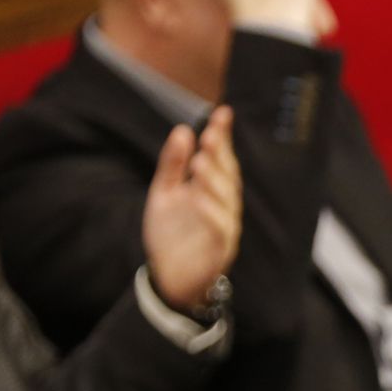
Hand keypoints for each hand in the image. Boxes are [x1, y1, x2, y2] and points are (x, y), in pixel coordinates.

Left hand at [141, 106, 241, 313]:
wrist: (167, 277)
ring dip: (215, 180)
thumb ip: (173, 165)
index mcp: (210, 189)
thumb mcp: (163, 193)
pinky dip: (211, 211)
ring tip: (201, 161)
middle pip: (228, 175)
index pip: (221, 158)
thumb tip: (183, 130)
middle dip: (221, 155)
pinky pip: (220, 227)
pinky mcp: (220, 249)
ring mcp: (224, 227)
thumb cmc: (170, 234)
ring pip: (226, 200)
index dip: (223, 136)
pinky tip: (198, 196)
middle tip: (211, 134)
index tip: (222, 113)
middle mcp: (223, 205)